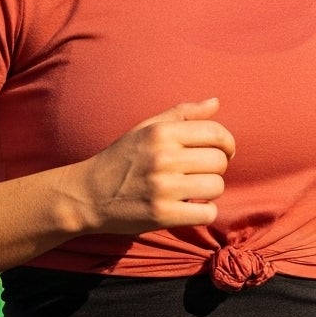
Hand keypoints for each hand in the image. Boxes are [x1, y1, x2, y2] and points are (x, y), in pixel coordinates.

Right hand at [77, 99, 234, 232]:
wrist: (87, 195)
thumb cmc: (121, 160)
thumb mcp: (146, 129)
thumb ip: (182, 114)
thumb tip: (216, 101)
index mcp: (161, 133)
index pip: (216, 132)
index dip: (228, 143)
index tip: (224, 152)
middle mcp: (163, 157)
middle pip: (219, 161)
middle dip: (216, 168)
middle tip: (200, 174)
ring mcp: (163, 187)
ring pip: (216, 187)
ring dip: (209, 191)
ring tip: (192, 190)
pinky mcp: (162, 215)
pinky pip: (207, 213)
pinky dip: (203, 212)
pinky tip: (188, 207)